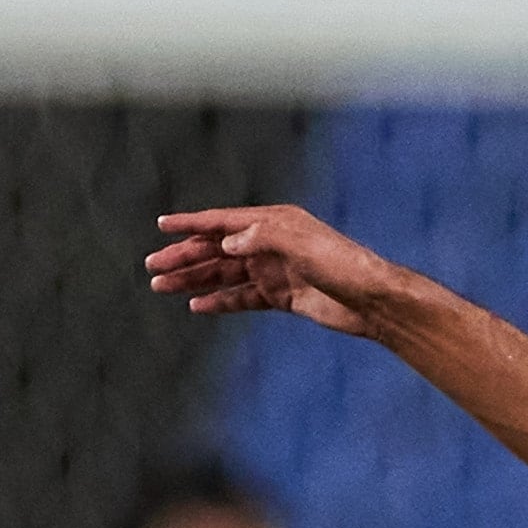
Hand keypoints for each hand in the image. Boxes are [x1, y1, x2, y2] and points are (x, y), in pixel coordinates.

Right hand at [145, 205, 399, 335]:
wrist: (375, 301)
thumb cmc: (343, 265)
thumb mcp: (302, 243)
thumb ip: (262, 237)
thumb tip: (228, 243)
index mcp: (273, 223)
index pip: (223, 221)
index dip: (191, 224)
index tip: (161, 226)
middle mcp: (270, 244)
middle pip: (217, 250)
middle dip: (184, 258)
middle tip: (153, 268)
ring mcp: (275, 271)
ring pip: (225, 275)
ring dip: (194, 280)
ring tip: (163, 288)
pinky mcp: (283, 297)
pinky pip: (243, 298)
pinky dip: (221, 301)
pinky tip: (197, 306)